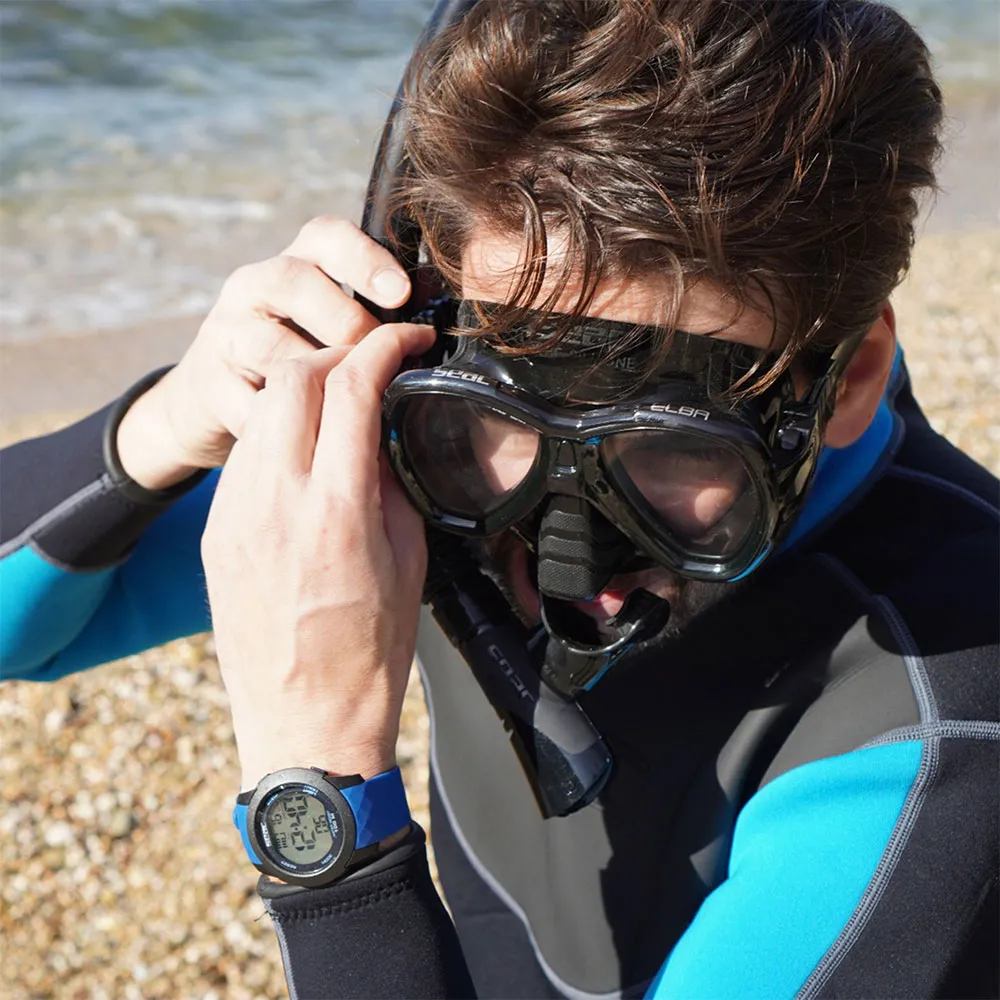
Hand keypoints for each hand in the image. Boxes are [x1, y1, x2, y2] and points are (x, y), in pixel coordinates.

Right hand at [116, 217, 412, 488]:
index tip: (401, 295)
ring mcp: (225, 332)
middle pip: (295, 281)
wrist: (214, 399)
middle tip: (378, 359)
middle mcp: (254, 286)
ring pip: (270, 343)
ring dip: (315, 375)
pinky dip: (283, 421)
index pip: (327, 237)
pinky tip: (312, 436)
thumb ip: (373, 322)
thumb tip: (431, 341)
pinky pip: (247, 400)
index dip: (365, 259)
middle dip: (347, 322)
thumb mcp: (330, 328)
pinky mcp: (208, 383)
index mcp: (296, 264)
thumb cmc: (298, 358)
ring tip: (349, 402)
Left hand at [200, 322, 435, 790]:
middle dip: (339, 354)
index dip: (385, 348)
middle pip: (295, 378)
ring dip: (304, 388)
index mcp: (336, 512)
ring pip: (261, 408)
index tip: (407, 340)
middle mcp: (275, 503)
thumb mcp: (405, 561)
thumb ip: (388, 483)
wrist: (306, 725)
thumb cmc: (369, 657)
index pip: (353, 389)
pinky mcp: (216, 532)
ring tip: (340, 402)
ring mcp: (235, 516)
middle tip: (373, 363)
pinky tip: (305, 448)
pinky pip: (244, 454)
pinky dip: (277, 430)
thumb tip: (380, 433)